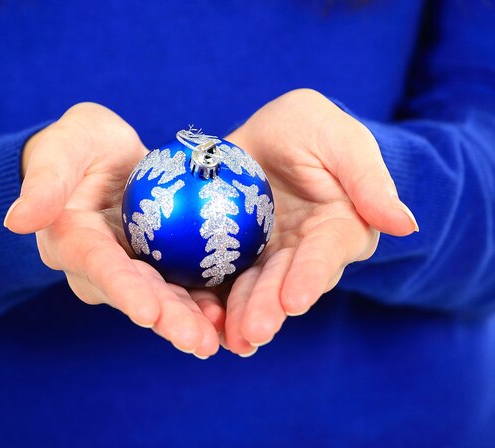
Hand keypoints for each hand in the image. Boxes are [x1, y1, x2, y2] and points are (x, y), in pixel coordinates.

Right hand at [4, 103, 222, 357]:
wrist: (101, 160)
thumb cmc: (78, 147)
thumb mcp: (62, 149)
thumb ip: (43, 182)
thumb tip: (16, 221)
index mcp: (73, 241)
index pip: (98, 266)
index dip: (123, 290)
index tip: (148, 312)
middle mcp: (100, 267)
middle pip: (135, 294)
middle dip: (166, 320)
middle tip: (198, 342)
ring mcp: (130, 270)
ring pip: (162, 299)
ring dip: (190, 321)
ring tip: (221, 339)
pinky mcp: (157, 266)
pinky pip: (183, 285)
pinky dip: (206, 300)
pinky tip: (232, 313)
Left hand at [221, 89, 418, 354]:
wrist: (272, 136)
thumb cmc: (311, 129)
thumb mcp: (339, 139)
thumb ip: (367, 178)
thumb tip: (404, 224)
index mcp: (339, 226)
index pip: (326, 254)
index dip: (311, 276)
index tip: (295, 300)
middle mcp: (306, 250)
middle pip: (288, 281)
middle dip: (271, 306)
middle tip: (255, 331)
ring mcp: (271, 255)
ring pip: (257, 288)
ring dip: (244, 313)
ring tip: (230, 338)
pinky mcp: (239, 254)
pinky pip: (227, 278)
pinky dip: (218, 302)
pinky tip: (207, 323)